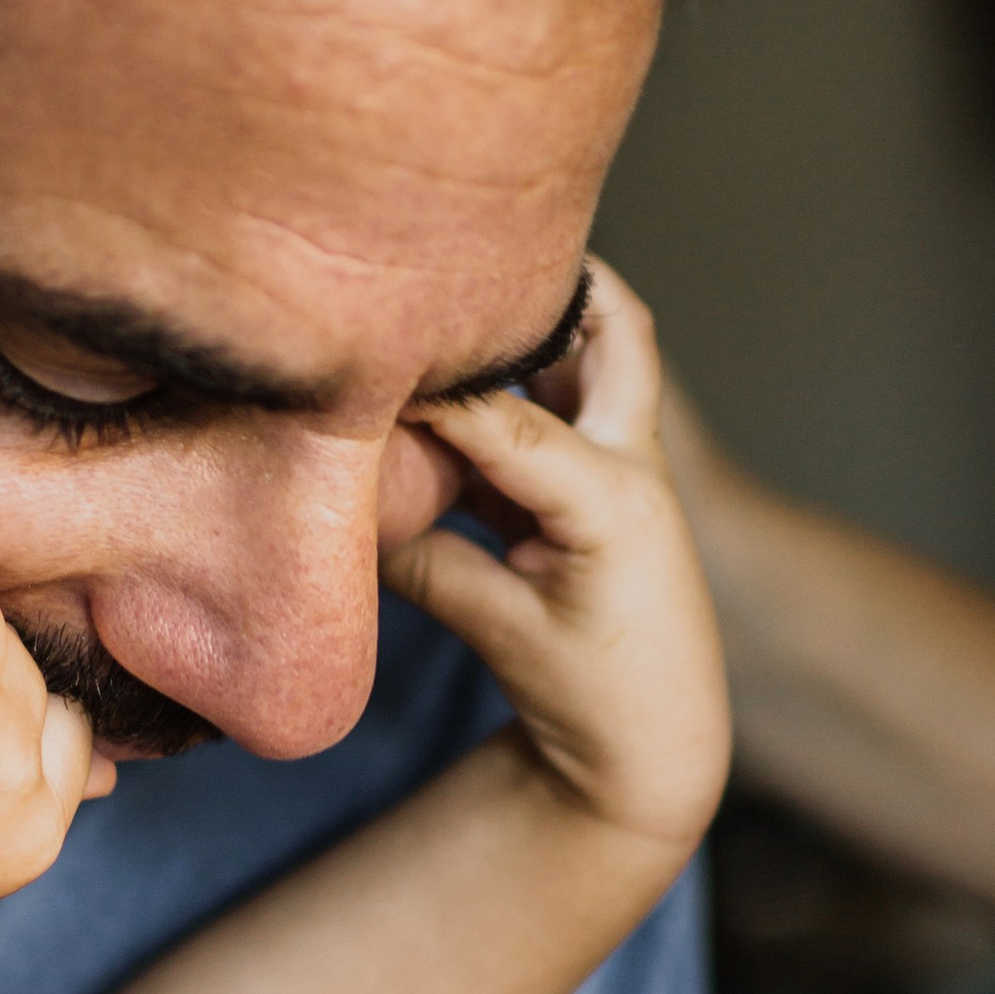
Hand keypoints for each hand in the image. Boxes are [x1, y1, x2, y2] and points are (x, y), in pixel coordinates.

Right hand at [379, 262, 730, 858]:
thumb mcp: (502, 631)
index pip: (507, 417)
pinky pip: (555, 408)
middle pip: (614, 327)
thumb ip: (422, 562)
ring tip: (449, 296)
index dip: (429, 387)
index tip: (357, 357)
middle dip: (553, 279)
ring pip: (595, 354)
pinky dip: (507, 386)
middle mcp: (632, 465)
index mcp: (614, 503)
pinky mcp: (600, 487)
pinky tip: (443, 384)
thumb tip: (336, 505)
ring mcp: (625, 470)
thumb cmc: (595, 696)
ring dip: (533, 322)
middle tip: (466, 249)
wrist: (658, 743)